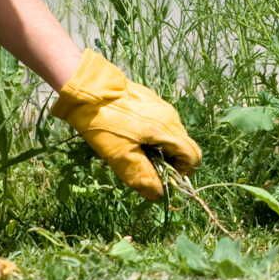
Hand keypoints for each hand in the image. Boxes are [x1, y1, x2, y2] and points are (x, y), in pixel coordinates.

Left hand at [51, 50, 201, 199]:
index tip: (161, 178)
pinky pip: (158, 124)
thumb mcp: (120, 155)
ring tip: (130, 151)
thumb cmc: (103, 122)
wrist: (85, 86)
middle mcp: (170, 116)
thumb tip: (158, 194)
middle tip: (141, 167)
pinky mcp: (148, 100)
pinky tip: (126, 136)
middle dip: (167, 162)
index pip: (193, 156)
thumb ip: (142, 176)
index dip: (183, 173)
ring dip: (157, 149)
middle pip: (182, 147)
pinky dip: (149, 136)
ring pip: (169, 136)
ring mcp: (160, 106)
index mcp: (168, 130)